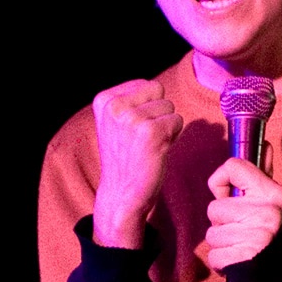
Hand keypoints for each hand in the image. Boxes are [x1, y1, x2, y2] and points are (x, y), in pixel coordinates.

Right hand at [92, 78, 182, 247]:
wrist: (121, 196)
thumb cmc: (125, 159)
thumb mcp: (116, 123)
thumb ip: (130, 101)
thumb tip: (157, 87)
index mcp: (104, 100)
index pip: (146, 85)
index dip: (148, 107)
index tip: (133, 131)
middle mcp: (115, 106)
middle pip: (159, 91)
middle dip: (158, 114)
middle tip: (143, 139)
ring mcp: (132, 119)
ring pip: (169, 106)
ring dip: (166, 126)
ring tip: (148, 146)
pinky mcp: (151, 133)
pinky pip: (177, 121)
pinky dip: (173, 136)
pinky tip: (156, 151)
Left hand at [205, 154, 281, 270]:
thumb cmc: (274, 236)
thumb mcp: (275, 203)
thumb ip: (262, 174)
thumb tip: (264, 143)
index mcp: (272, 194)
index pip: (233, 167)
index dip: (221, 182)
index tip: (229, 196)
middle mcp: (266, 213)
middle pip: (214, 207)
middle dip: (222, 222)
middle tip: (242, 230)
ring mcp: (255, 237)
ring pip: (211, 233)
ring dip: (222, 243)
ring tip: (241, 246)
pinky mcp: (242, 259)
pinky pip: (213, 255)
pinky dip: (221, 262)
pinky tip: (238, 260)